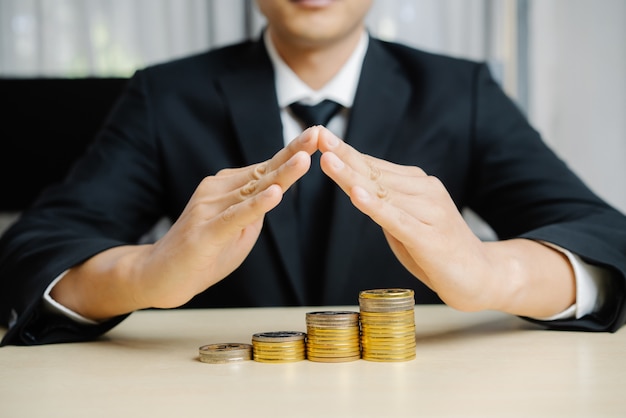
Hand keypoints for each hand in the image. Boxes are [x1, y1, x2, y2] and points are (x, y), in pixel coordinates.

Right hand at [53, 127, 322, 317]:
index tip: (316, 135)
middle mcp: (218, 191)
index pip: (266, 169)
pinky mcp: (205, 232)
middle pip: (263, 172)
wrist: (158, 276)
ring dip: (281, 175)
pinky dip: (256, 206)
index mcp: (228, 189)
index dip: (291, 152)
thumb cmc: (202, 255)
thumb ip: (255, 211)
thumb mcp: (237, 231)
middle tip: (317, 134)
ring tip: (305, 159)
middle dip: (293, 153)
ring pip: (253, 190)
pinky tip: (275, 195)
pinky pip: (235, 216)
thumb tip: (275, 192)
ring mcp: (210, 208)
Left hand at [317, 127, 574, 315]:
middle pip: (373, 173)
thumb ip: (384, 203)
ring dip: (351, 176)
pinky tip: (357, 195)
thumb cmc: (438, 248)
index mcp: (417, 184)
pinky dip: (375, 207)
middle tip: (317, 136)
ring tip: (327, 160)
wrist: (483, 275)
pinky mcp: (429, 237)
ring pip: (381, 192)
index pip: (373, 166)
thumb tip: (356, 185)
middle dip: (343, 155)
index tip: (320, 134)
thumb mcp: (406, 221)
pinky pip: (396, 219)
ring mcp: (428, 212)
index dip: (346, 151)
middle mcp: (424, 191)